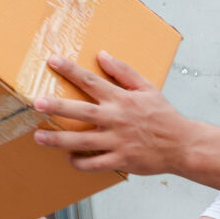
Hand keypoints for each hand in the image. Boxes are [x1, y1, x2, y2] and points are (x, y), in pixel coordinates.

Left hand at [31, 53, 188, 174]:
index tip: (52, 61)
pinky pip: (94, 164)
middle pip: (81, 111)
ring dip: (58, 139)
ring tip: (39, 136)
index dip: (70, 70)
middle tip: (37, 103)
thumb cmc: (162, 115)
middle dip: (57, 106)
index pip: (91, 81)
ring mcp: (117, 142)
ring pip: (82, 141)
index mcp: (121, 99)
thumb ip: (123, 71)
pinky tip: (69, 157)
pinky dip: (79, 162)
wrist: (182, 145)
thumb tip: (102, 55)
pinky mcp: (120, 160)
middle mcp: (116, 119)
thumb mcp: (146, 88)